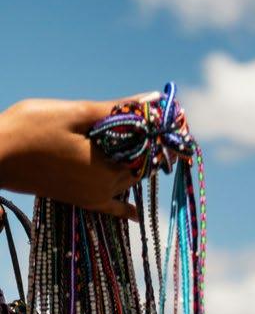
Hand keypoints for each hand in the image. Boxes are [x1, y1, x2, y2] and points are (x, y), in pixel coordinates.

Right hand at [0, 95, 153, 217]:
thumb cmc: (31, 128)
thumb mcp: (76, 113)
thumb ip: (116, 109)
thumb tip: (153, 98)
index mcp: (108, 167)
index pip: (146, 151)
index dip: (155, 133)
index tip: (163, 117)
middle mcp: (106, 188)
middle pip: (139, 167)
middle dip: (146, 148)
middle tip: (155, 129)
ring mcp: (93, 197)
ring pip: (127, 182)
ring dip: (135, 166)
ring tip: (145, 147)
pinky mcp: (80, 201)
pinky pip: (110, 208)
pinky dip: (124, 209)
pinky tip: (135, 215)